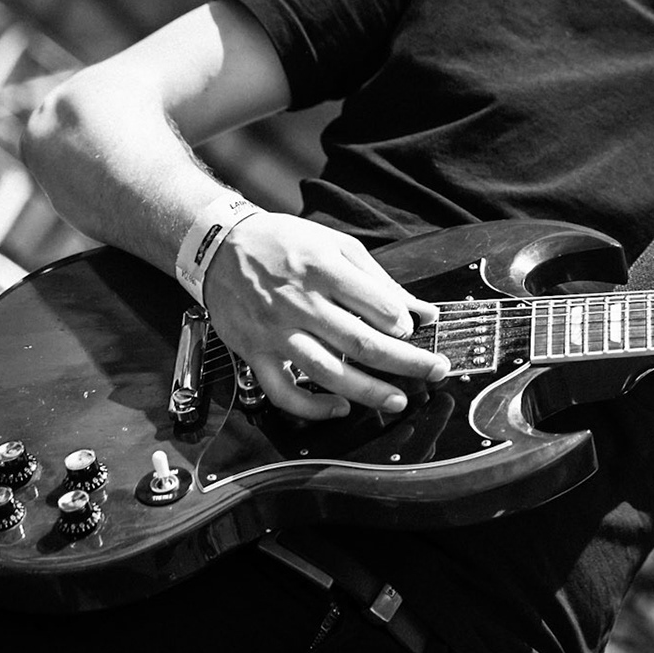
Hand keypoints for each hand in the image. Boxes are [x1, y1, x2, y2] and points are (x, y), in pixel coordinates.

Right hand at [200, 212, 448, 419]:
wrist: (219, 246)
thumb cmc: (283, 244)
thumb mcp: (335, 246)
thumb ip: (378, 281)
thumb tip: (420, 311)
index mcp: (322, 270)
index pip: (374, 303)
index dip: (402, 321)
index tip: (417, 330)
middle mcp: (299, 303)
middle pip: (359, 341)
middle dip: (404, 361)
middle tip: (434, 370)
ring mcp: (275, 332)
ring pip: (326, 371)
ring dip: (367, 391)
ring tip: (398, 400)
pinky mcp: (254, 353)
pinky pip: (283, 391)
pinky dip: (312, 407)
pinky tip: (340, 408)